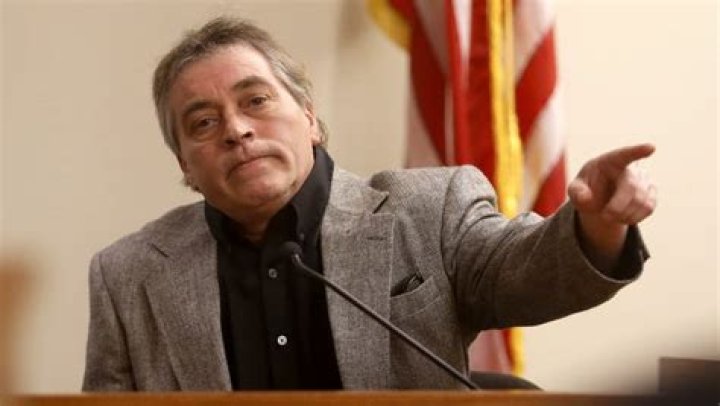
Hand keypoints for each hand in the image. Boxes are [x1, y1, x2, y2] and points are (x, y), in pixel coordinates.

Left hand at [567, 143, 656, 268]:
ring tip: (610, 216)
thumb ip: (576, 192)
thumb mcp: (576, 188)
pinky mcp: (652, 193)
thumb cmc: (588, 187)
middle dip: (618, 206)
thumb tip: (586, 198)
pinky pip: (648, 208)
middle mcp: (632, 167)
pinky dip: (633, 217)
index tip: (651, 148)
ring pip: (642, 201)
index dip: (638, 151)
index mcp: (611, 160)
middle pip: (631, 187)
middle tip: (605, 217)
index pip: (625, 154)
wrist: (601, 196)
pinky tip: (622, 217)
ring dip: (624, 214)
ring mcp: (645, 179)